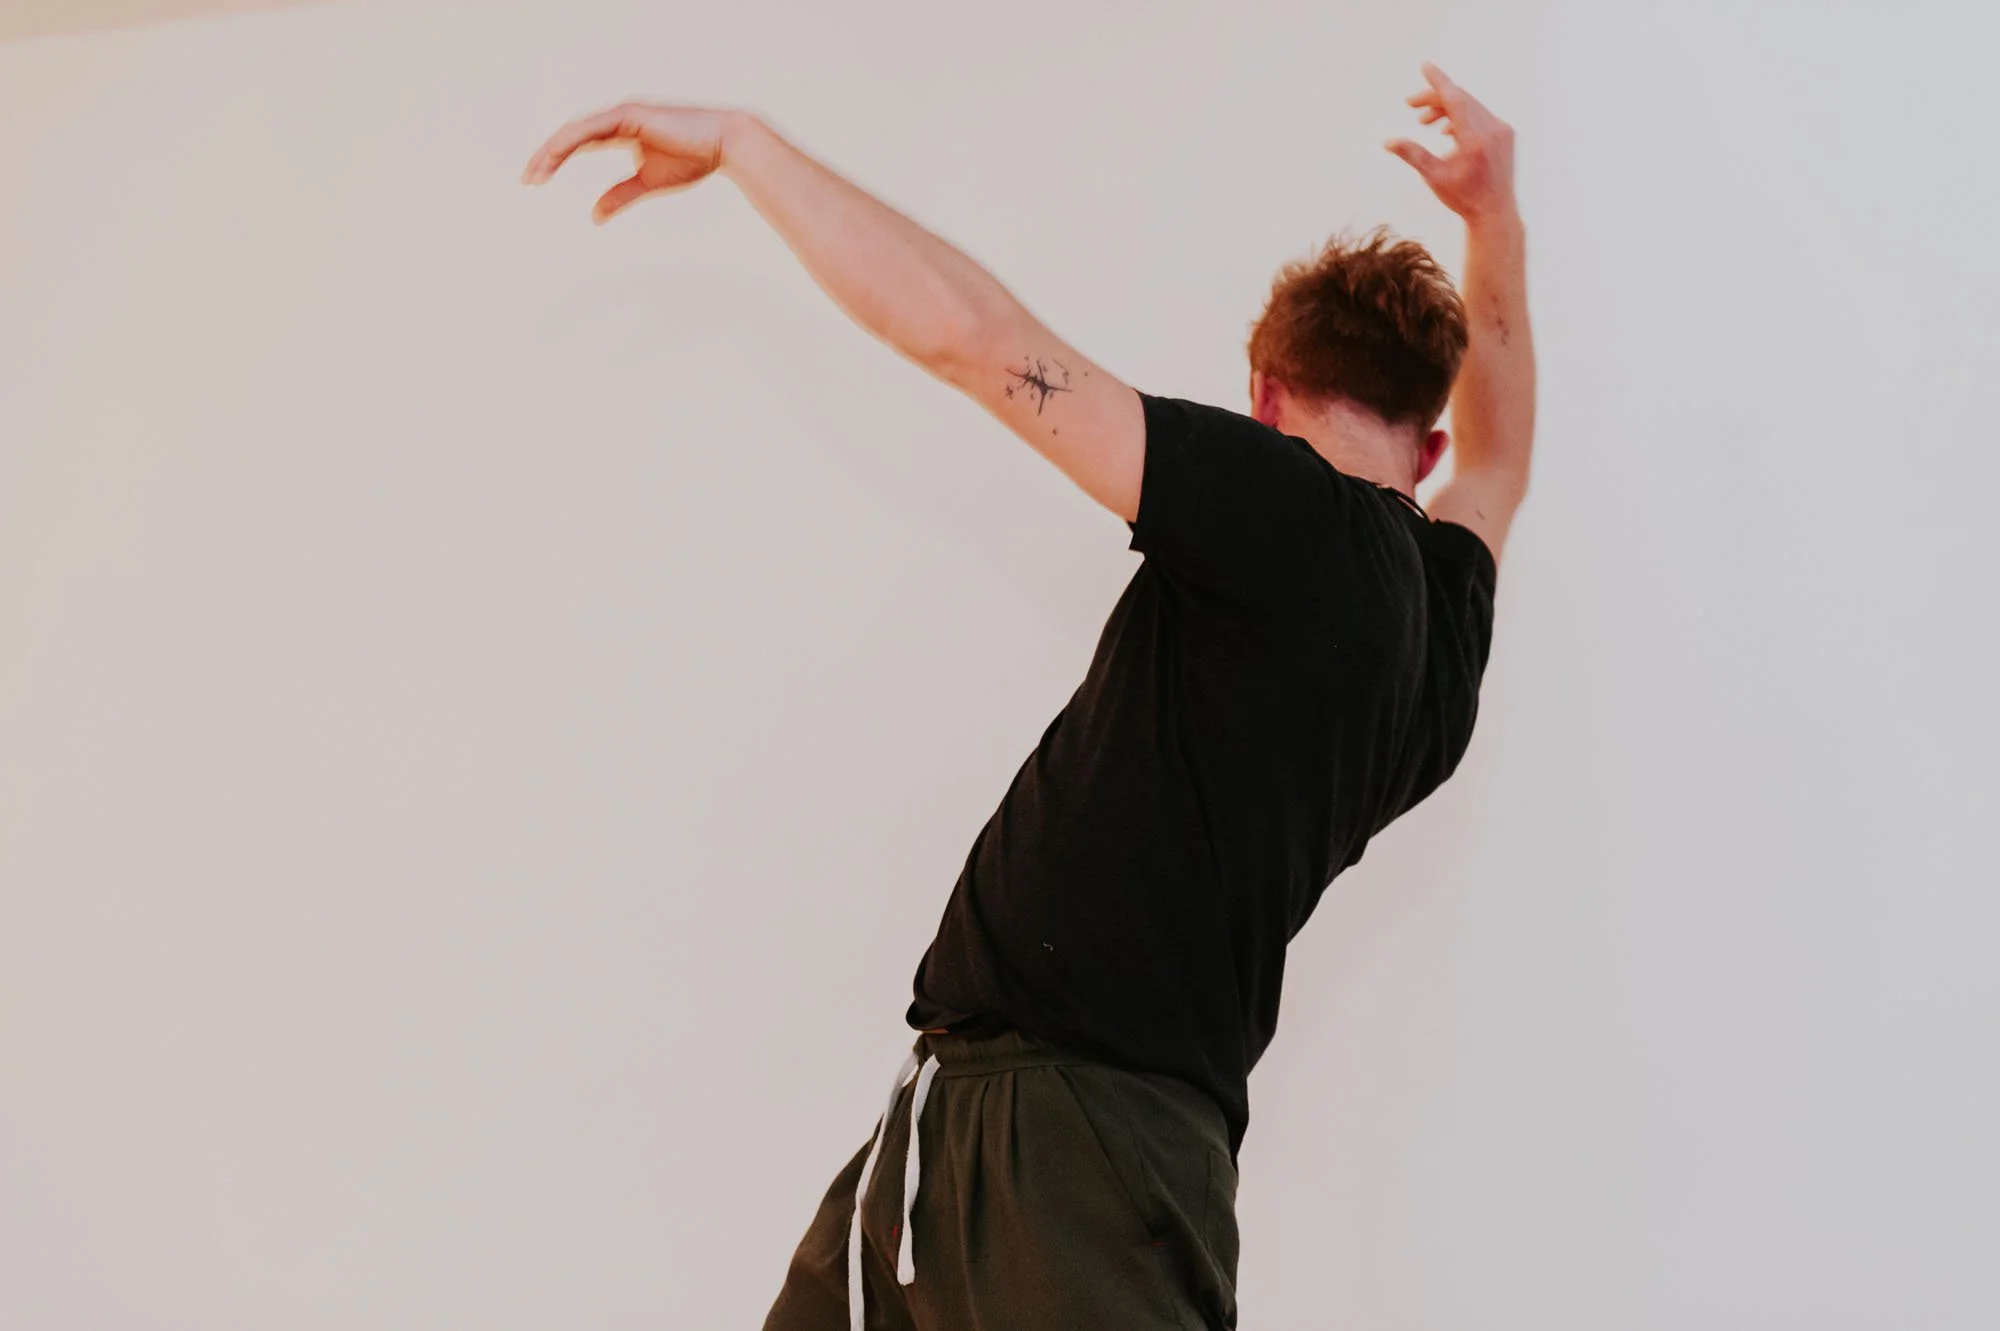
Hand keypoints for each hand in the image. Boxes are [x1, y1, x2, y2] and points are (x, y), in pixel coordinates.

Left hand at [521, 102, 738, 223]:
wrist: (723, 144)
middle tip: (526, 179)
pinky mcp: (629, 114)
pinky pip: (591, 127)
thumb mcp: (648, 183)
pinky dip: (572, 140)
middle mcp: (617, 119)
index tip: (536, 180)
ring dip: (553, 150)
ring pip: (576, 130)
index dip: (556, 161)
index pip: (579, 144)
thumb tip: (594, 216)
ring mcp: (622, 113)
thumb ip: (620, 196)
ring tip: (535, 171)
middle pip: (571, 136)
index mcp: (621, 133)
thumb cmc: (693, 160)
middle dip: (546, 157)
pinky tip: (556, 155)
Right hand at [1386, 64, 1516, 223]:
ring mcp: (1502, 130)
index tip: (1425, 66)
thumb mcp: (1434, 177)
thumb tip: (1388, 142)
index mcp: (1474, 140)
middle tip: (1411, 104)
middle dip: (1435, 99)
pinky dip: (1462, 116)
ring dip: (1446, 109)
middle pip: (1461, 100)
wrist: (1495, 212)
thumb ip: (1413, 155)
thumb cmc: (1463, 197)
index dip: (1438, 82)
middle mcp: (1492, 130)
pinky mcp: (1506, 134)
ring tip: (1424, 122)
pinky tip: (1447, 130)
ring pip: (1471, 106)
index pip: (1455, 99)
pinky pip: (1481, 115)